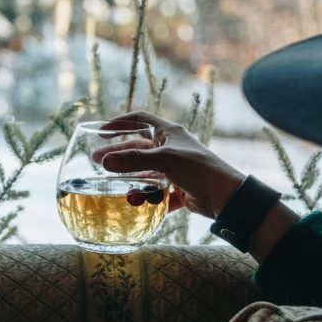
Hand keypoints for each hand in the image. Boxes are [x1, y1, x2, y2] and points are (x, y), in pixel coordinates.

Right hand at [93, 111, 245, 218]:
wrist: (225, 196)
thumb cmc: (199, 169)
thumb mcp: (165, 160)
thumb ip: (135, 160)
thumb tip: (105, 161)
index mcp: (169, 133)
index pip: (140, 120)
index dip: (120, 123)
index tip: (102, 132)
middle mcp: (171, 148)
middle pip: (137, 148)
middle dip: (117, 154)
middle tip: (96, 161)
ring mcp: (174, 169)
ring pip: (144, 171)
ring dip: (128, 176)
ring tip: (108, 182)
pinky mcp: (178, 188)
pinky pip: (156, 191)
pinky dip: (145, 197)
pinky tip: (132, 202)